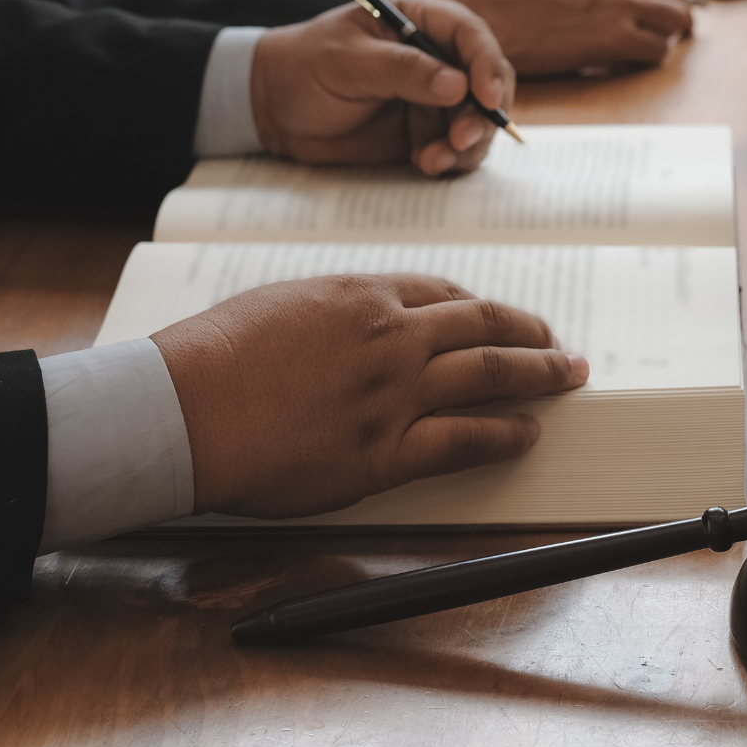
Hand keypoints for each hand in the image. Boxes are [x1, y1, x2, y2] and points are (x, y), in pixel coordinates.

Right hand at [153, 274, 589, 517]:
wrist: (178, 409)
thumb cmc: (210, 358)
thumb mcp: (280, 305)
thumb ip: (333, 311)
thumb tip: (359, 320)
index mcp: (362, 296)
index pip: (445, 296)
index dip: (482, 309)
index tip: (500, 317)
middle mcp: (391, 338)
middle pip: (485, 327)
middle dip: (532, 332)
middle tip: (560, 342)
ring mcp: (394, 393)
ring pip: (491, 375)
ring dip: (540, 375)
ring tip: (568, 377)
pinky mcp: (385, 451)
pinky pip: (466, 440)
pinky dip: (505, 435)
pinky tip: (528, 434)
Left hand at [253, 0, 514, 175]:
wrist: (273, 110)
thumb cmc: (303, 68)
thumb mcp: (346, 61)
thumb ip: (401, 70)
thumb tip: (457, 85)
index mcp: (420, 21)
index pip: (471, 36)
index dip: (486, 65)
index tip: (486, 98)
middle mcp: (438, 58)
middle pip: (488, 82)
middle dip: (483, 113)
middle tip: (462, 138)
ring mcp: (436, 98)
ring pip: (479, 120)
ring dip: (468, 144)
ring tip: (434, 160)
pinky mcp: (428, 131)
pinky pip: (458, 149)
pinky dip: (451, 160)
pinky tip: (425, 164)